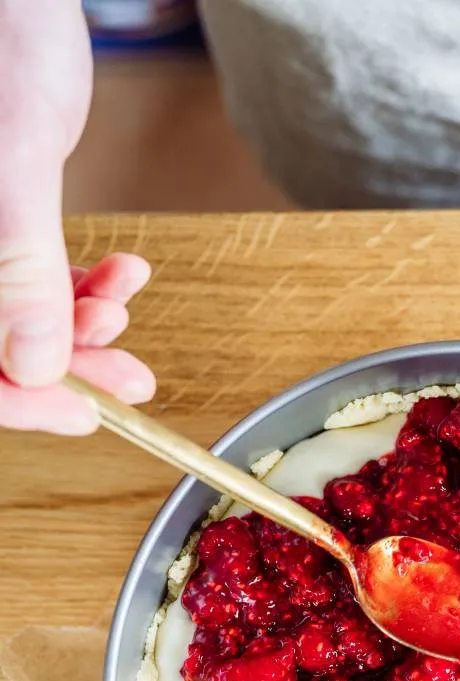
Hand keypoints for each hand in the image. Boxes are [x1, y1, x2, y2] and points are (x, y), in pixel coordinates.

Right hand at [0, 0, 154, 433]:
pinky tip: (123, 275)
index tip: (85, 415)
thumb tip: (37, 368)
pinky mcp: (4, 223)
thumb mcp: (12, 171)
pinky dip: (83, 285)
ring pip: (21, 319)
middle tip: (131, 382)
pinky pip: (36, 279)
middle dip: (68, 366)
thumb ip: (19, 274)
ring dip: (83, 326)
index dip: (22, 401)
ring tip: (125, 313)